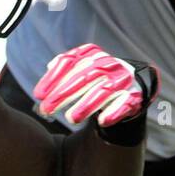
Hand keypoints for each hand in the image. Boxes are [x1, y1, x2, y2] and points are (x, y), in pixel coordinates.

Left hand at [32, 43, 159, 126]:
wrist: (129, 87)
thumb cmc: (94, 79)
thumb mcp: (77, 69)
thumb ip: (63, 68)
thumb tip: (50, 67)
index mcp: (91, 54)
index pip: (68, 62)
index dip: (52, 78)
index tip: (39, 95)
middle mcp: (108, 63)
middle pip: (83, 77)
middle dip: (63, 94)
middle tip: (47, 109)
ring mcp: (123, 78)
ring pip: (103, 91)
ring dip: (86, 106)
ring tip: (70, 118)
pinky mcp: (135, 94)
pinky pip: (125, 103)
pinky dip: (113, 112)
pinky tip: (101, 121)